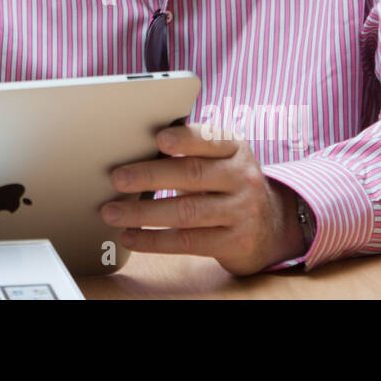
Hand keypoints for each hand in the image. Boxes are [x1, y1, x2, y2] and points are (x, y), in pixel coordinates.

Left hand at [101, 125, 305, 275]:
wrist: (269, 226)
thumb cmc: (226, 184)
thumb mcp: (218, 160)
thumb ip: (188, 151)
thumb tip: (134, 144)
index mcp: (235, 148)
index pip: (210, 139)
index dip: (184, 138)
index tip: (158, 139)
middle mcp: (243, 177)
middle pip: (192, 174)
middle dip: (149, 176)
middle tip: (117, 178)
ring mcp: (242, 211)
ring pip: (186, 211)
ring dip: (143, 212)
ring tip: (112, 212)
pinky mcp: (235, 242)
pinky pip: (188, 241)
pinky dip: (154, 240)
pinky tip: (131, 237)